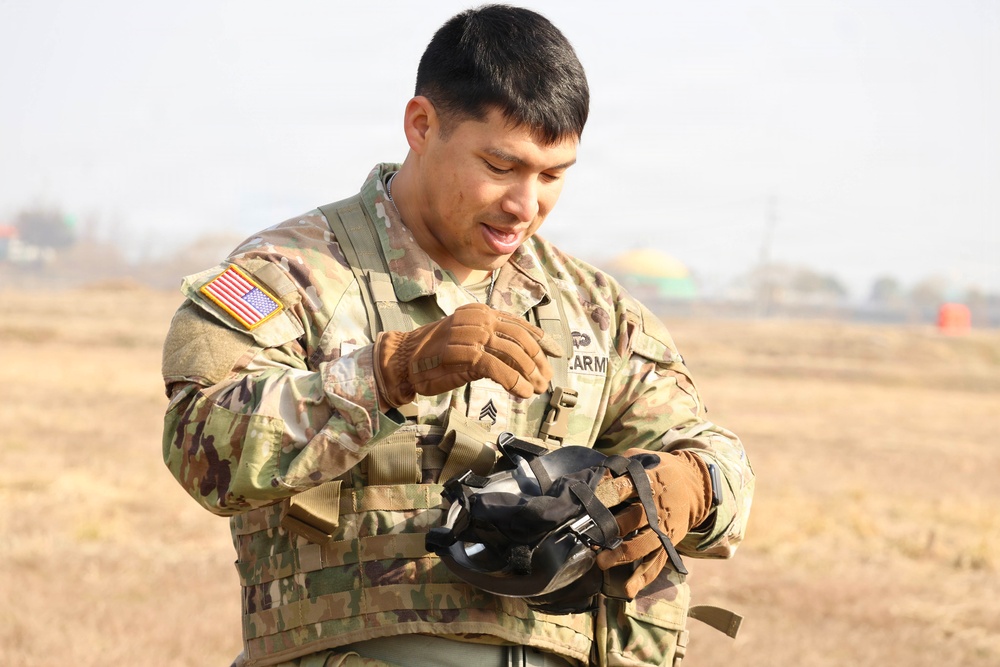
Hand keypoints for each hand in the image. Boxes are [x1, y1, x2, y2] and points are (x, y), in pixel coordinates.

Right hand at [373, 303, 564, 407]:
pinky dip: (514, 380)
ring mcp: (469, 334)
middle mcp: (477, 319)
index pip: (518, 325)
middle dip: (537, 361)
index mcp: (481, 312)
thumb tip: (524, 360)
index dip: (541, 341)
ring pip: (511, 352)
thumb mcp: (469, 343)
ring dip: (529, 373)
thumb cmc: (436, 355)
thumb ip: (493, 345)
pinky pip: (496, 367)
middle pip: (519, 338)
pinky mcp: (462, 353)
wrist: (403, 361)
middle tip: (546, 380)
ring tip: (537, 389)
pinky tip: (522, 392)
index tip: (555, 356)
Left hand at [596, 449, 712, 596]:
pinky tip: (628, 589)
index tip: (588, 501)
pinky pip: (657, 562)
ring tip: (601, 562)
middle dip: (612, 528)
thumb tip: (591, 480)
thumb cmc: (658, 470)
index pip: (626, 486)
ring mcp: (666, 527)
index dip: (607, 494)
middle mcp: (659, 505)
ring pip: (645, 544)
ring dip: (623, 554)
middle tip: (590, 536)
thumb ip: (617, 467)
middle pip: (635, 517)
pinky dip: (643, 577)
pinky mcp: (670, 543)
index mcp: (651, 480)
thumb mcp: (640, 459)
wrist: (695, 485)